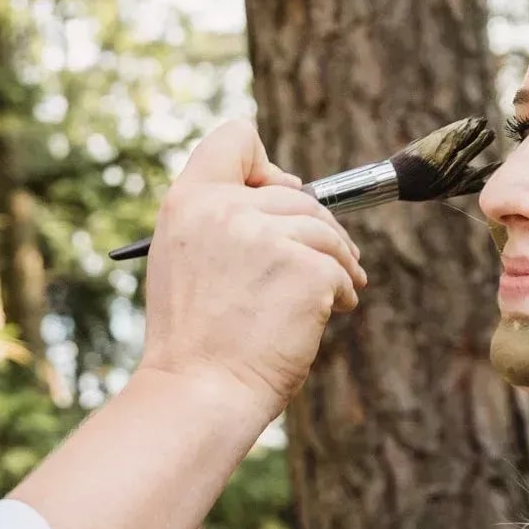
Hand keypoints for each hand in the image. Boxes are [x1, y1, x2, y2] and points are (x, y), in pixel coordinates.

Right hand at [138, 119, 366, 415]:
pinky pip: (342, 268)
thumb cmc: (194, 338)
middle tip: (317, 262)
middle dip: (313, 228)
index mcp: (189, 200)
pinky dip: (343, 291)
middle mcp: (226, 208)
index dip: (263, 164)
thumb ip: (220, 217)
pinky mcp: (307, 269)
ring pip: (325, 230)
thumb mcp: (184, 258)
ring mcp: (268, 237)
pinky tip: (328, 314)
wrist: (199, 392)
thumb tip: (289, 187)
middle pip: (295, 192)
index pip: (236, 136)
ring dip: (336, 260)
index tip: (271, 196)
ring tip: (330, 294)